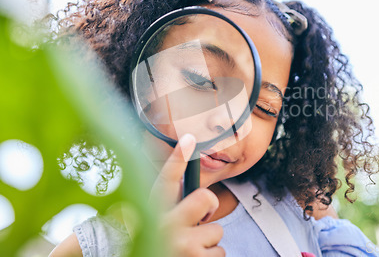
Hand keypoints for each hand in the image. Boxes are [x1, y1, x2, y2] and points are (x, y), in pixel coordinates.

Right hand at [151, 134, 224, 256]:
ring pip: (217, 231)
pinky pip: (220, 252)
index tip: (189, 138)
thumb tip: (192, 188)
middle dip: (210, 206)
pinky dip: (210, 256)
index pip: (166, 179)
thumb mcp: (153, 221)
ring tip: (189, 247)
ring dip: (207, 240)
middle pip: (206, 199)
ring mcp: (182, 245)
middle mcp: (165, 226)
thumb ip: (170, 205)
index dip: (178, 157)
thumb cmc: (154, 242)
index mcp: (154, 212)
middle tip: (201, 216)